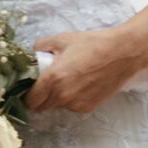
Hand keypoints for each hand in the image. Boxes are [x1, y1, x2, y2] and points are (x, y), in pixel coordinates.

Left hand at [26, 27, 147, 114]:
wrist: (120, 54)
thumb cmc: (90, 44)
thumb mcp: (62, 39)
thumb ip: (41, 46)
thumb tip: (32, 54)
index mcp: (53, 79)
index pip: (31, 100)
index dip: (26, 95)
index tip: (27, 87)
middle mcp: (63, 96)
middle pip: (42, 106)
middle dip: (39, 97)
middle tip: (44, 82)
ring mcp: (76, 104)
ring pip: (57, 106)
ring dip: (55, 97)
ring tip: (66, 79)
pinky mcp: (88, 108)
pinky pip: (71, 106)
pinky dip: (70, 98)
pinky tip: (79, 83)